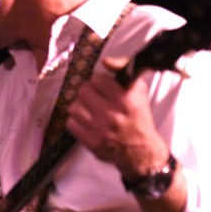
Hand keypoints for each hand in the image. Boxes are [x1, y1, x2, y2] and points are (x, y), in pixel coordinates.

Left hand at [66, 60, 169, 178]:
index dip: (100, 81)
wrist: (140, 150)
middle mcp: (113, 115)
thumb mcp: (139, 91)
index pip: (99, 79)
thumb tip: (105, 61)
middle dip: (88, 92)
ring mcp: (100, 130)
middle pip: (83, 91)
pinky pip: (70, 123)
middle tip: (95, 98)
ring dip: (80, 106)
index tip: (104, 87)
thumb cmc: (138, 117)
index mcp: (126, 100)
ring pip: (74, 107)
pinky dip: (76, 121)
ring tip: (90, 110)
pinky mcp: (91, 143)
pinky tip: (86, 122)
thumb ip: (123, 70)